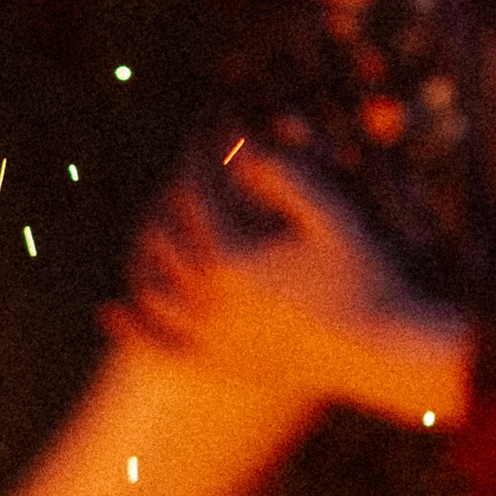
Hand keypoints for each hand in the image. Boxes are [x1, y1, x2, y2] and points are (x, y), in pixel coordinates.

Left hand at [105, 141, 473, 425]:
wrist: (384, 353)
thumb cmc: (367, 276)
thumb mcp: (331, 214)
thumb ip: (284, 176)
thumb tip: (242, 146)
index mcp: (230, 259)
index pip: (194, 192)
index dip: (198, 153)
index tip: (204, 129)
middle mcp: (208, 302)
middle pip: (164, 233)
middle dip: (173, 195)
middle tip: (188, 171)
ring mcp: (209, 340)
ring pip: (151, 287)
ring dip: (146, 251)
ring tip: (156, 223)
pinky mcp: (218, 365)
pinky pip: (159, 349)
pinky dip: (131, 328)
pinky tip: (110, 308)